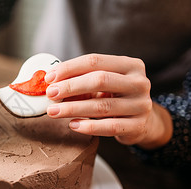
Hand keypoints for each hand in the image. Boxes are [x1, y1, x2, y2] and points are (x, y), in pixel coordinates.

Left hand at [45, 54, 172, 148]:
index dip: (69, 68)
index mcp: (130, 65)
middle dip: (70, 87)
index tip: (49, 78)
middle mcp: (139, 82)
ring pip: (102, 106)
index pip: (95, 61)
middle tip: (50, 94)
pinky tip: (73, 125)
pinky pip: (110, 127)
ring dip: (73, 109)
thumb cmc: (114, 98)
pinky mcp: (138, 126)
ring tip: (53, 111)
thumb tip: (49, 81)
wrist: (141, 122)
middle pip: (100, 80)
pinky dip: (89, 126)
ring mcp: (141, 105)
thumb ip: (80, 79)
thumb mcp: (102, 84)